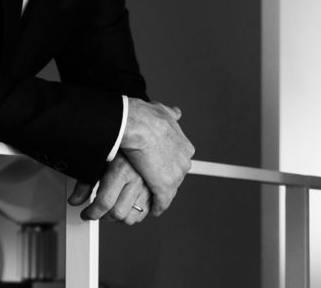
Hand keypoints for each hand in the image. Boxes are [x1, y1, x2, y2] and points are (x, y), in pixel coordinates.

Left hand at [68, 154, 150, 224]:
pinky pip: (143, 214)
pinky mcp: (154, 192)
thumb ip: (85, 183)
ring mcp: (147, 187)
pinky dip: (131, 215)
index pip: (105, 201)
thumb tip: (74, 200)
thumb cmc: (118, 149)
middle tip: (96, 211)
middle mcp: (136, 180)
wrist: (141, 139)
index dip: (92, 212)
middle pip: (118, 213)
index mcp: (121, 170)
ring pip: (131, 218)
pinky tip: (123, 205)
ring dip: (118, 218)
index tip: (86, 214)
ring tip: (110, 208)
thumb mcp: (99, 162)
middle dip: (103, 216)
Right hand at [120, 98, 194, 216]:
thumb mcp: (162, 110)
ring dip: (160, 194)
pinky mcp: (164, 186)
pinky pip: (162, 201)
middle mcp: (183, 161)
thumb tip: (176, 112)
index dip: (167, 165)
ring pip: (170, 189)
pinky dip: (158, 206)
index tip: (158, 166)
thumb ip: (171, 114)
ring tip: (151, 199)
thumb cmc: (144, 117)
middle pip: (175, 176)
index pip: (178, 161)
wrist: (136, 125)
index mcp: (184, 146)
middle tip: (152, 182)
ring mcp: (175, 175)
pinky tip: (152, 209)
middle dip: (164, 179)